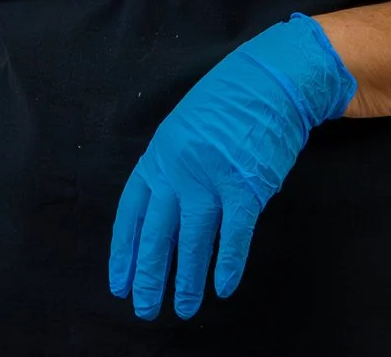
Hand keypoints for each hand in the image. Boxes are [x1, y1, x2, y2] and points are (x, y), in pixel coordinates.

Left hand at [107, 15, 355, 320]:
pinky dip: (228, 265)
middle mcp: (178, 172)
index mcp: (158, 157)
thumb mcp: (181, 130)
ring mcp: (212, 180)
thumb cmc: (226, 103)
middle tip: (146, 309)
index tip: (120, 283)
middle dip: (150, 277)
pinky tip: (222, 287)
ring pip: (192, 242)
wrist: (270, 81)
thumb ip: (169, 169)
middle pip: (157, 236)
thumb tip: (162, 213)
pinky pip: (233, 236)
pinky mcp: (247, 188)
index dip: (125, 253)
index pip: (132, 215)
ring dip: (187, 280)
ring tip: (183, 308)